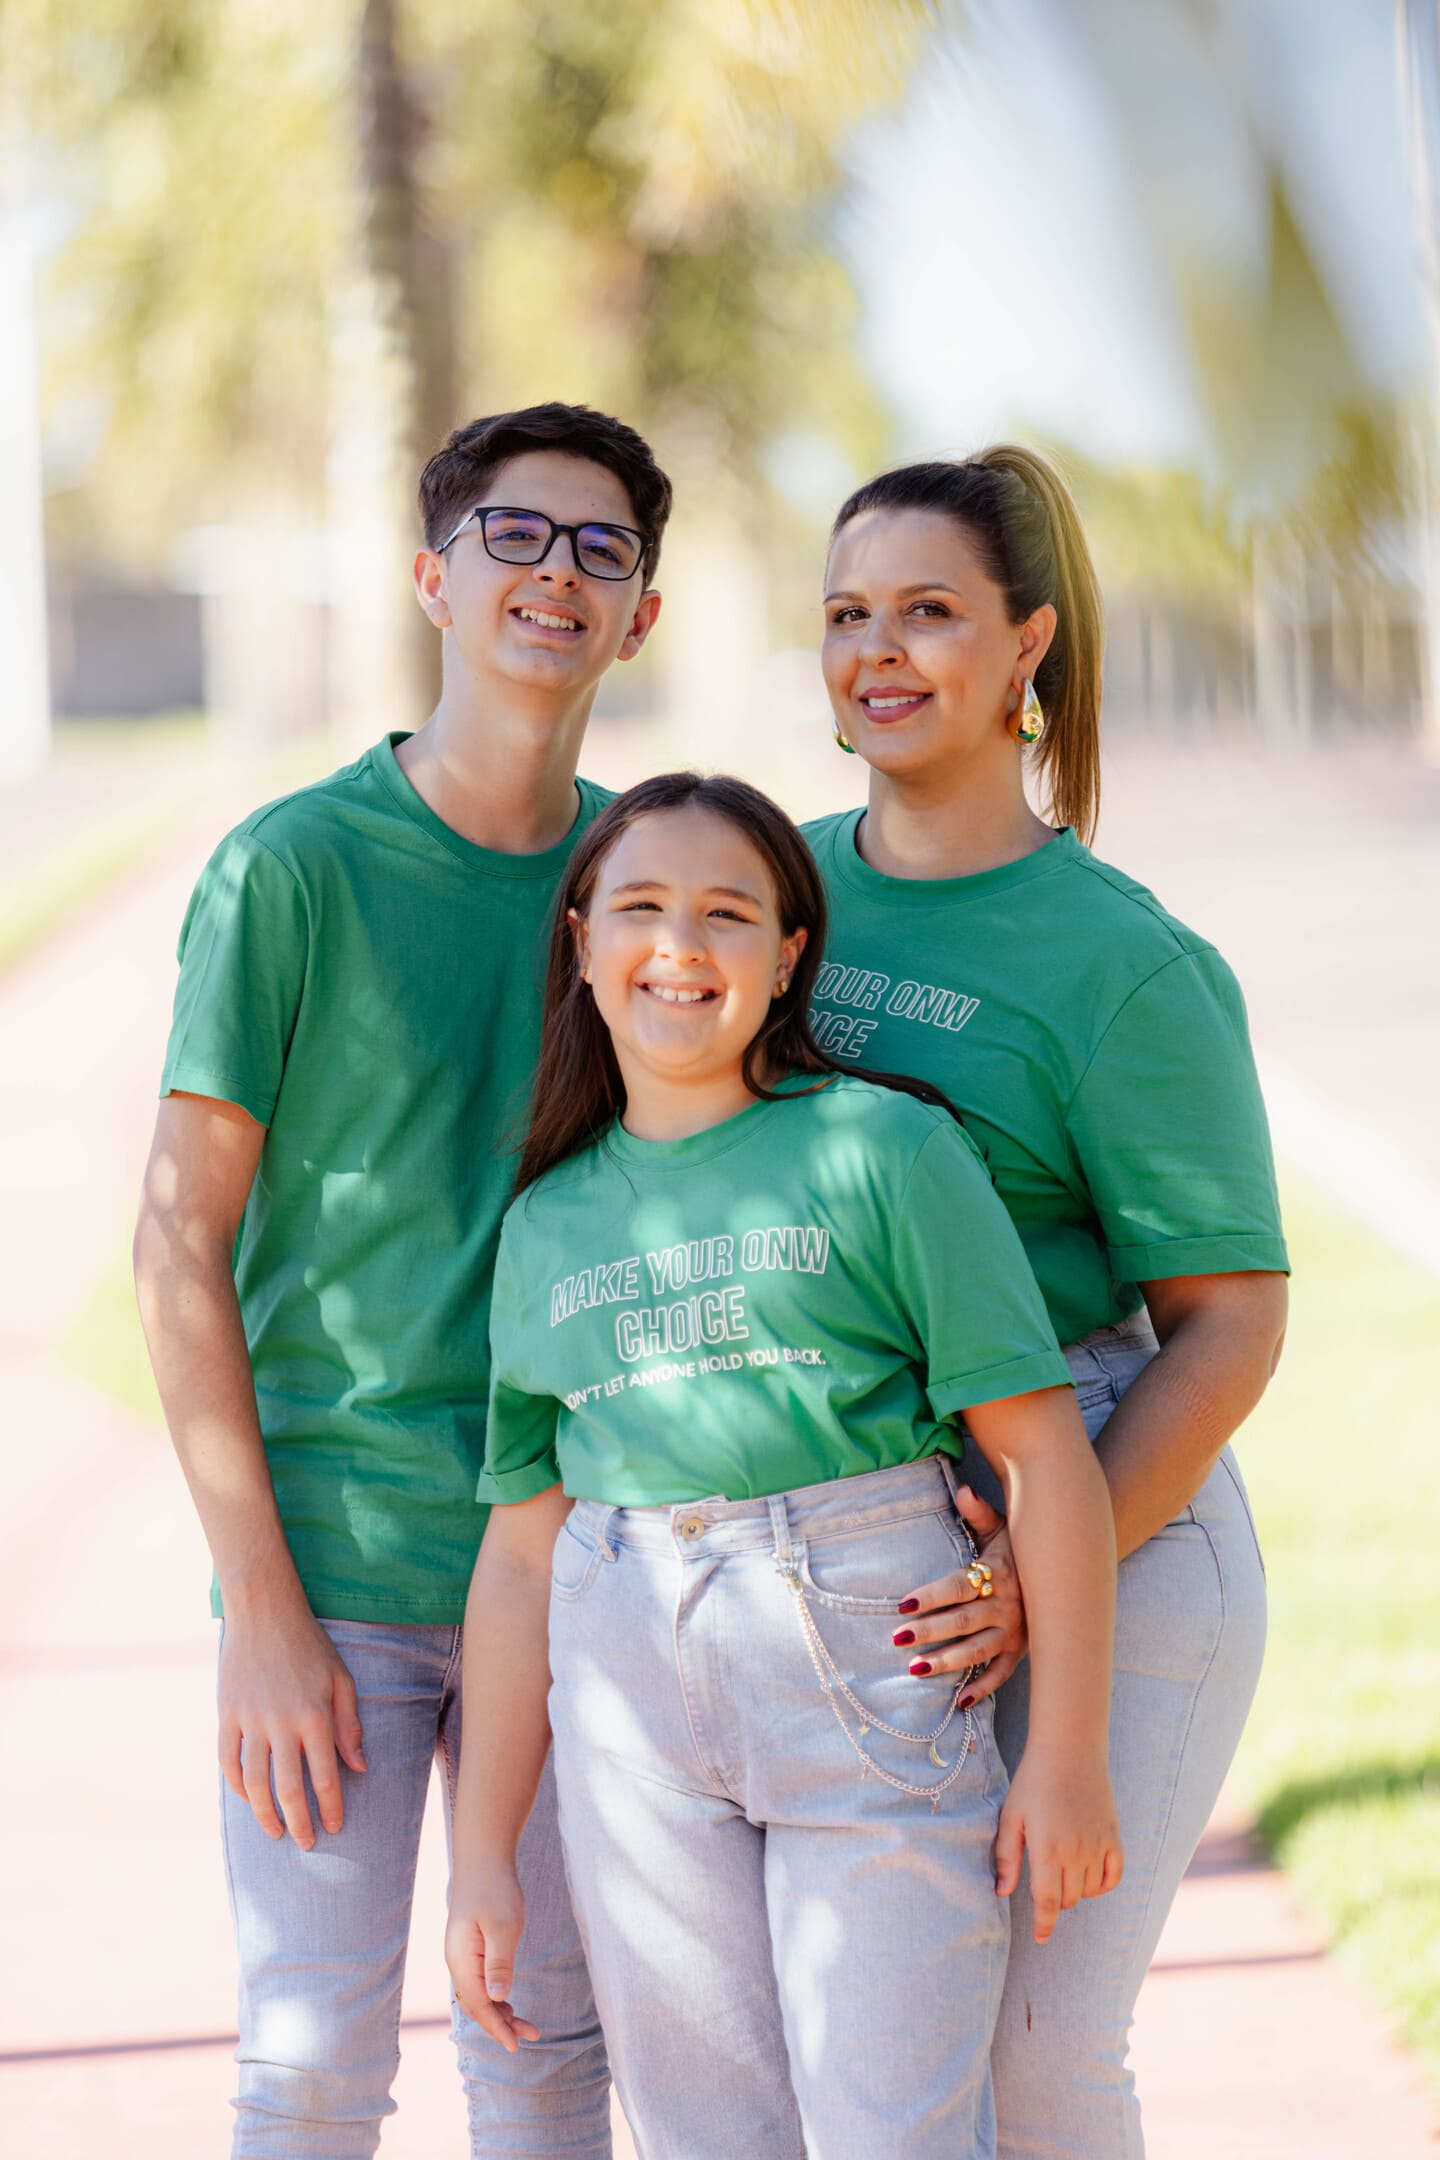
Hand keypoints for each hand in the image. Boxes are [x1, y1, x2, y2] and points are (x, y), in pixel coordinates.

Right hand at [218, 1602, 366, 1847]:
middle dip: (299, 1822)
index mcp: (315, 1715)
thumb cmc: (309, 1645)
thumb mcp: (341, 1678)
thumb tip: (360, 1767)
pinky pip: (228, 1760)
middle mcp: (282, 1723)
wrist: (264, 1612)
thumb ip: (349, 1724)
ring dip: (264, 1813)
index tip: (334, 1827)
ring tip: (275, 1831)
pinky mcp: (227, 1714)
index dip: (331, 1807)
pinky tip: (248, 1798)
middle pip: (288, 1788)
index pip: (326, 1776)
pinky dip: (236, 1785)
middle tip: (306, 1844)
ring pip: (254, 1782)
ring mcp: (250, 1720)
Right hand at [446, 1861, 539, 2052]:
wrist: (483, 1859)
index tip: (516, 2045)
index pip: (478, 2006)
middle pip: (476, 2006)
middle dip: (500, 2025)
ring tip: (526, 2025)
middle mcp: (457, 1962)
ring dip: (500, 2012)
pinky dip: (495, 1997)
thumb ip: (499, 1964)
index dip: (496, 2028)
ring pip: (478, 1996)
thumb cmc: (495, 1889)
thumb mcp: (503, 1926)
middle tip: (531, 2035)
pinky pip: (480, 1982)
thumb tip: (498, 1999)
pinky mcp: (471, 1948)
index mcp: (461, 1960)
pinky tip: (510, 2002)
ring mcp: (462, 1956)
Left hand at [894, 1485, 1025, 1703]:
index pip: (958, 1586)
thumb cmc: (1020, 1546)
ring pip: (978, 1650)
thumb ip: (978, 1512)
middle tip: (898, 1638)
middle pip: (963, 1621)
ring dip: (947, 1661)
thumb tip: (961, 1490)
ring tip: (915, 1669)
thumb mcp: (1002, 1525)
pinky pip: (1003, 1673)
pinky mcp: (1022, 1650)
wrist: (1063, 1569)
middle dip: (930, 1631)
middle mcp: (1007, 1605)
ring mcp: (1016, 1630)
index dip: (931, 1595)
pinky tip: (960, 1702)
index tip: (902, 1604)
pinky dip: (984, 1688)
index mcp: (998, 1574)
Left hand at [994, 1747, 1122, 1943]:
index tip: (1040, 1938)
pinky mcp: (1114, 1837)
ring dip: (1075, 1889)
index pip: (1048, 1903)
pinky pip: (1114, 1877)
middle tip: (1044, 1876)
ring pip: (1089, 1890)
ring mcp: (1098, 1845)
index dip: (1044, 1926)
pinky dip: (1102, 1883)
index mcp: (1047, 1850)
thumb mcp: (1011, 1816)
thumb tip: (1001, 1893)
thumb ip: (1007, 1857)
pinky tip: (1089, 1874)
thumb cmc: (1033, 1782)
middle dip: (1054, 1899)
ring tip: (1063, 1867)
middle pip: (1067, 1899)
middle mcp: (1076, 1853)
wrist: (1069, 1750)